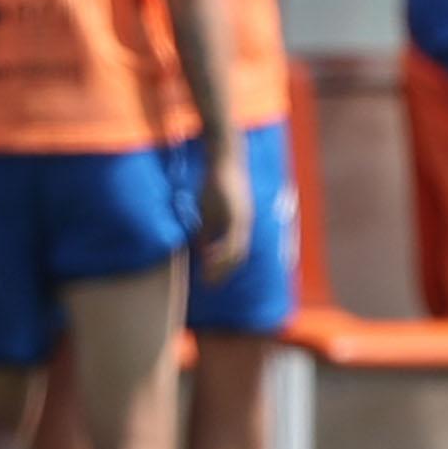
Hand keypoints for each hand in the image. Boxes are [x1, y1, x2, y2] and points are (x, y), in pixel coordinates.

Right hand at [196, 143, 253, 283]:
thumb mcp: (210, 213)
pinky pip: (232, 236)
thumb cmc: (216, 185)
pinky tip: (209, 257)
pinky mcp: (237, 212)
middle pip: (239, 255)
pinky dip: (222, 250)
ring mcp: (243, 218)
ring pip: (238, 249)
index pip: (236, 254)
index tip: (212, 283)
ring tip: (209, 277)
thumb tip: (202, 250)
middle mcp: (245, 224)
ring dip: (223, 266)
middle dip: (224, 273)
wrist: (224, 162)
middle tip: (210, 286)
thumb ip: (208, 232)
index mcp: (240, 226)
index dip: (225, 269)